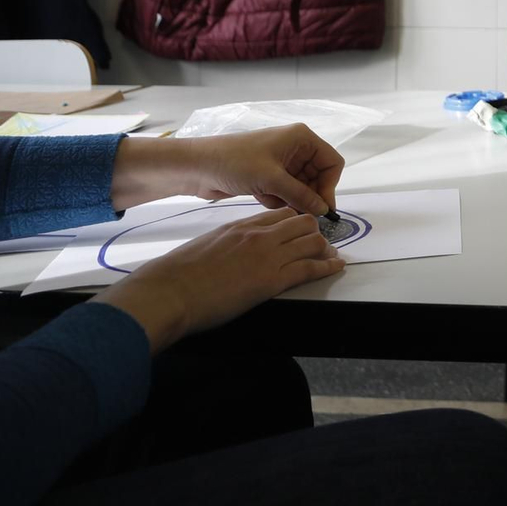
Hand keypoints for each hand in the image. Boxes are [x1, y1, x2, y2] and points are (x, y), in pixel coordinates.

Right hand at [93, 207, 343, 352]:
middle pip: (302, 222)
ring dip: (324, 248)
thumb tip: (232, 249)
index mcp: (241, 225)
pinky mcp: (272, 280)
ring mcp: (268, 256)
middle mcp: (259, 235)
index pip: (280, 214)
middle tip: (319, 243)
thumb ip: (226, 241)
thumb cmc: (177, 274)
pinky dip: (328, 267)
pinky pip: (310, 268)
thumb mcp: (206, 244)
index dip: (294, 221)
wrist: (170, 292)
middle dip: (314, 231)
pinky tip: (337, 266)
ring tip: (330, 255)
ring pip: (312, 241)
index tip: (301, 229)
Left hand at [113, 126, 344, 215]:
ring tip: (271, 200)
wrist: (197, 167)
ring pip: (301, 187)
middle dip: (308, 195)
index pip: (331, 162)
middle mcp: (295, 148)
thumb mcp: (272, 179)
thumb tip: (324, 211)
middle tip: (299, 212)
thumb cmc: (236, 163)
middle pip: (317, 177)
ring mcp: (281, 162)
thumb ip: (301, 195)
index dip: (329, 185)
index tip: (322, 208)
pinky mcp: (268, 175)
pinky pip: (285, 191)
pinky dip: (276, 198)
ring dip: (290, 198)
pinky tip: (260, 197)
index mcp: (301, 139)